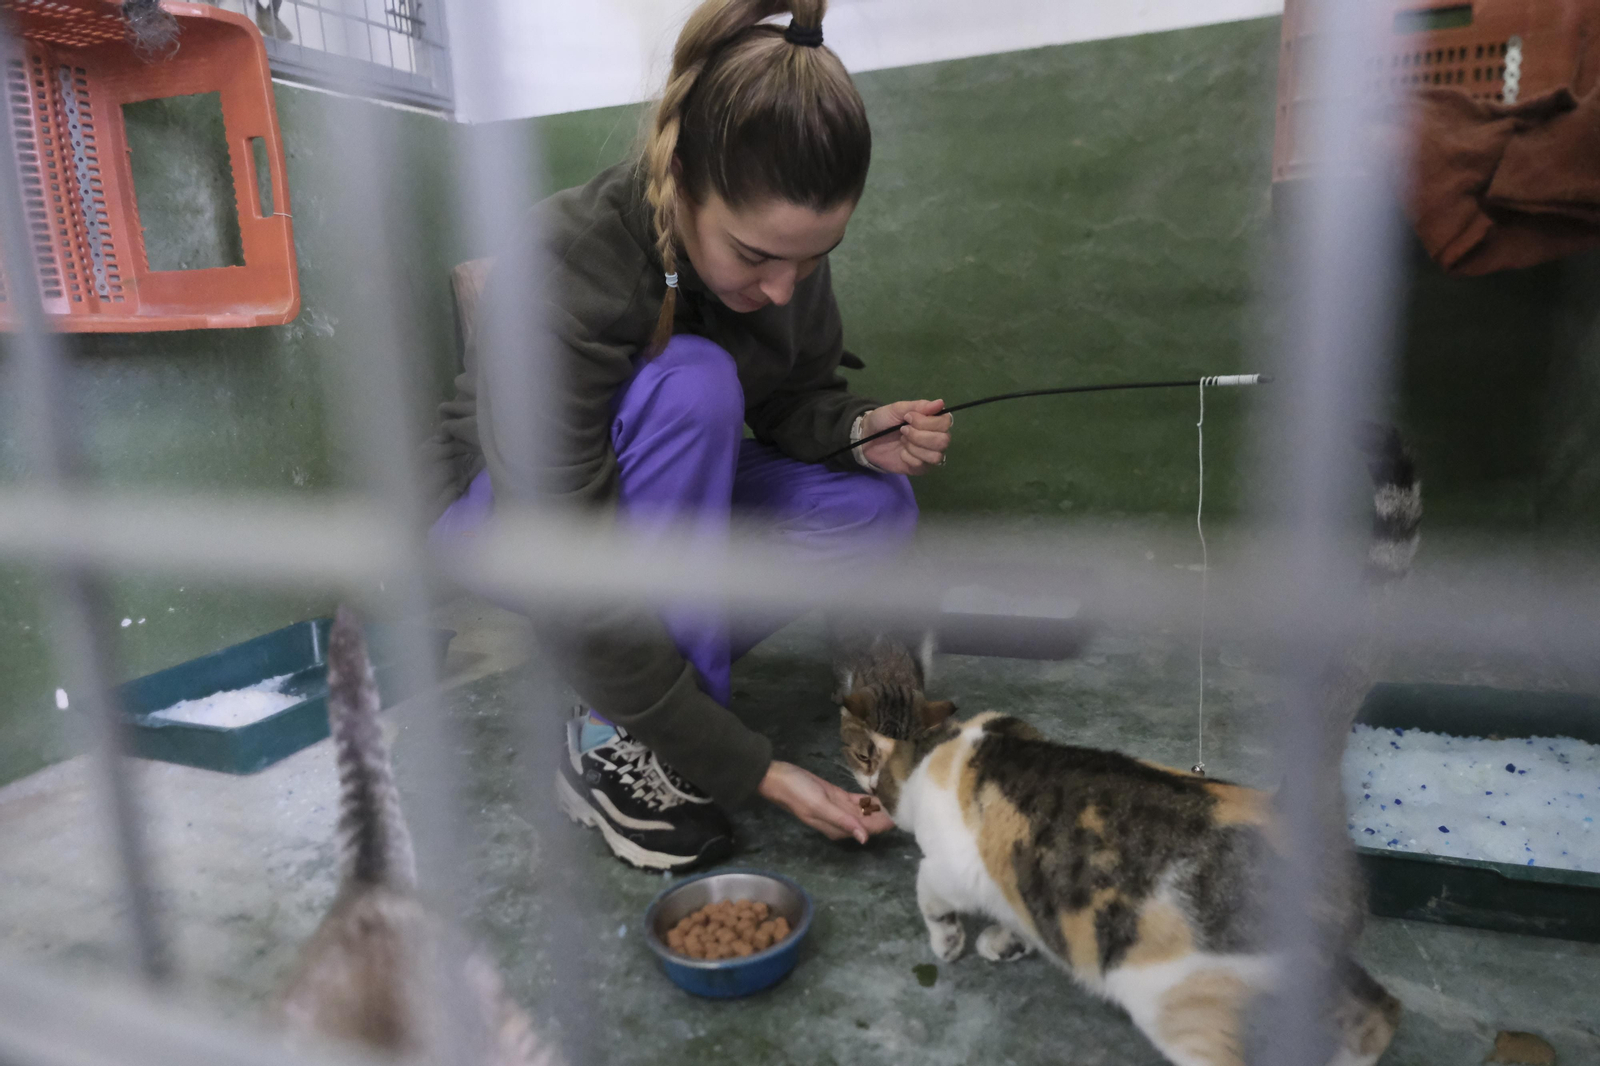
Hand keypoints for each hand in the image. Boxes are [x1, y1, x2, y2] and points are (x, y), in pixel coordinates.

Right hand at [757, 760, 895, 842]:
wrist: (779, 778)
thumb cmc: (798, 792)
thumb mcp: (820, 806)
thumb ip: (843, 821)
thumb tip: (865, 839)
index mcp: (838, 829)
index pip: (869, 829)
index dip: (887, 823)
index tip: (906, 814)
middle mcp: (841, 822)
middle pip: (870, 821)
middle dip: (888, 814)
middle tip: (909, 801)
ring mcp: (839, 809)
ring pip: (866, 811)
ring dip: (881, 806)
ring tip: (901, 797)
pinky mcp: (837, 797)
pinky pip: (858, 801)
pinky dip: (869, 799)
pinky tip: (883, 793)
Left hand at [860, 400, 951, 475]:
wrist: (867, 438)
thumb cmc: (884, 420)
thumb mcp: (897, 408)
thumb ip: (918, 406)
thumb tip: (941, 402)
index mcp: (933, 421)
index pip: (946, 422)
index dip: (927, 422)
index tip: (908, 418)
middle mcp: (936, 437)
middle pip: (943, 440)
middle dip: (920, 436)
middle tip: (903, 431)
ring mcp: (929, 454)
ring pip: (936, 456)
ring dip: (915, 447)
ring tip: (903, 441)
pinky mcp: (921, 468)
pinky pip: (922, 465)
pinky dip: (909, 457)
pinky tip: (901, 453)